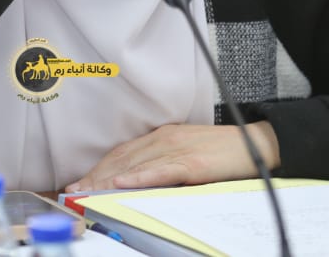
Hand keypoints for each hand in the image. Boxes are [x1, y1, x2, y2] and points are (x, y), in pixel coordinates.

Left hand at [64, 121, 279, 192]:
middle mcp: (164, 139)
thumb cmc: (223, 151)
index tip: (78, 183)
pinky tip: (121, 182)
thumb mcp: (187, 152)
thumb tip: (135, 180)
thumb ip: (163, 163)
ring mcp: (177, 149)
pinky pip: (160, 170)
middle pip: (122, 159)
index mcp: (162, 136)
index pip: (122, 153)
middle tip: (72, 192)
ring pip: (135, 165)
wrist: (256, 143)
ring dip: (107, 179)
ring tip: (86, 191)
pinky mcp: (191, 162)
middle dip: (95, 176)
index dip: (97, 168)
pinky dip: (138, 176)